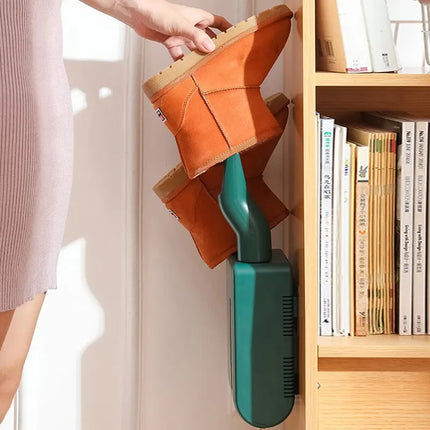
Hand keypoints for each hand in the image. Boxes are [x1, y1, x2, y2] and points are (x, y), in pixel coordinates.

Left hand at [80, 0, 231, 59]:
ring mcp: (180, 34)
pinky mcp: (170, 42)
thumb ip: (196, 38)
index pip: (218, 23)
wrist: (136, 13)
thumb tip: (210, 49)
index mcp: (198, 17)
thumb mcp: (181, 25)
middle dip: (215, 47)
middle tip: (224, 60)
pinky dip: (182, 63)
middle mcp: (191, 26)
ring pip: (194, 48)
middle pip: (208, 37)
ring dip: (199, 57)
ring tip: (207, 69)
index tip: (237, 40)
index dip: (228, 30)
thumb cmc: (157, 11)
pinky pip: (179, 55)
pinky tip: (186, 71)